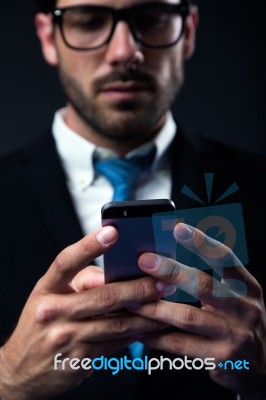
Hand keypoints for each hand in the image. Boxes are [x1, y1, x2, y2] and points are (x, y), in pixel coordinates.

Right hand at [0, 226, 168, 399]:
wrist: (20, 370)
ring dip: (145, 314)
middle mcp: (53, 312)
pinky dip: (134, 334)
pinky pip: (114, 343)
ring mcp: (66, 338)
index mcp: (46, 289)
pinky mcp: (79, 360)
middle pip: (103, 295)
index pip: (67, 262)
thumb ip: (81, 280)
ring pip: (116, 323)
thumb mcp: (50, 295)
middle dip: (138, 288)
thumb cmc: (41, 324)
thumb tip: (113, 275)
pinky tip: (150, 327)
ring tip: (166, 305)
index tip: (114, 232)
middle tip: (163, 281)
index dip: (90, 245)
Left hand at [131, 223, 265, 399]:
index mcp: (247, 286)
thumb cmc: (237, 322)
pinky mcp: (221, 358)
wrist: (260, 366)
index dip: (202, 242)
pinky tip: (139, 330)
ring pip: (187, 316)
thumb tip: (166, 259)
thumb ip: (210, 281)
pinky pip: (181, 345)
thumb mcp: (235, 297)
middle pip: (204, 284)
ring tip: (132, 300)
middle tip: (144, 260)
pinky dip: (157, 337)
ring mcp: (235, 334)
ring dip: (155, 307)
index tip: (177, 228)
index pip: (226, 258)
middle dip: (170, 270)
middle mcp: (245, 308)